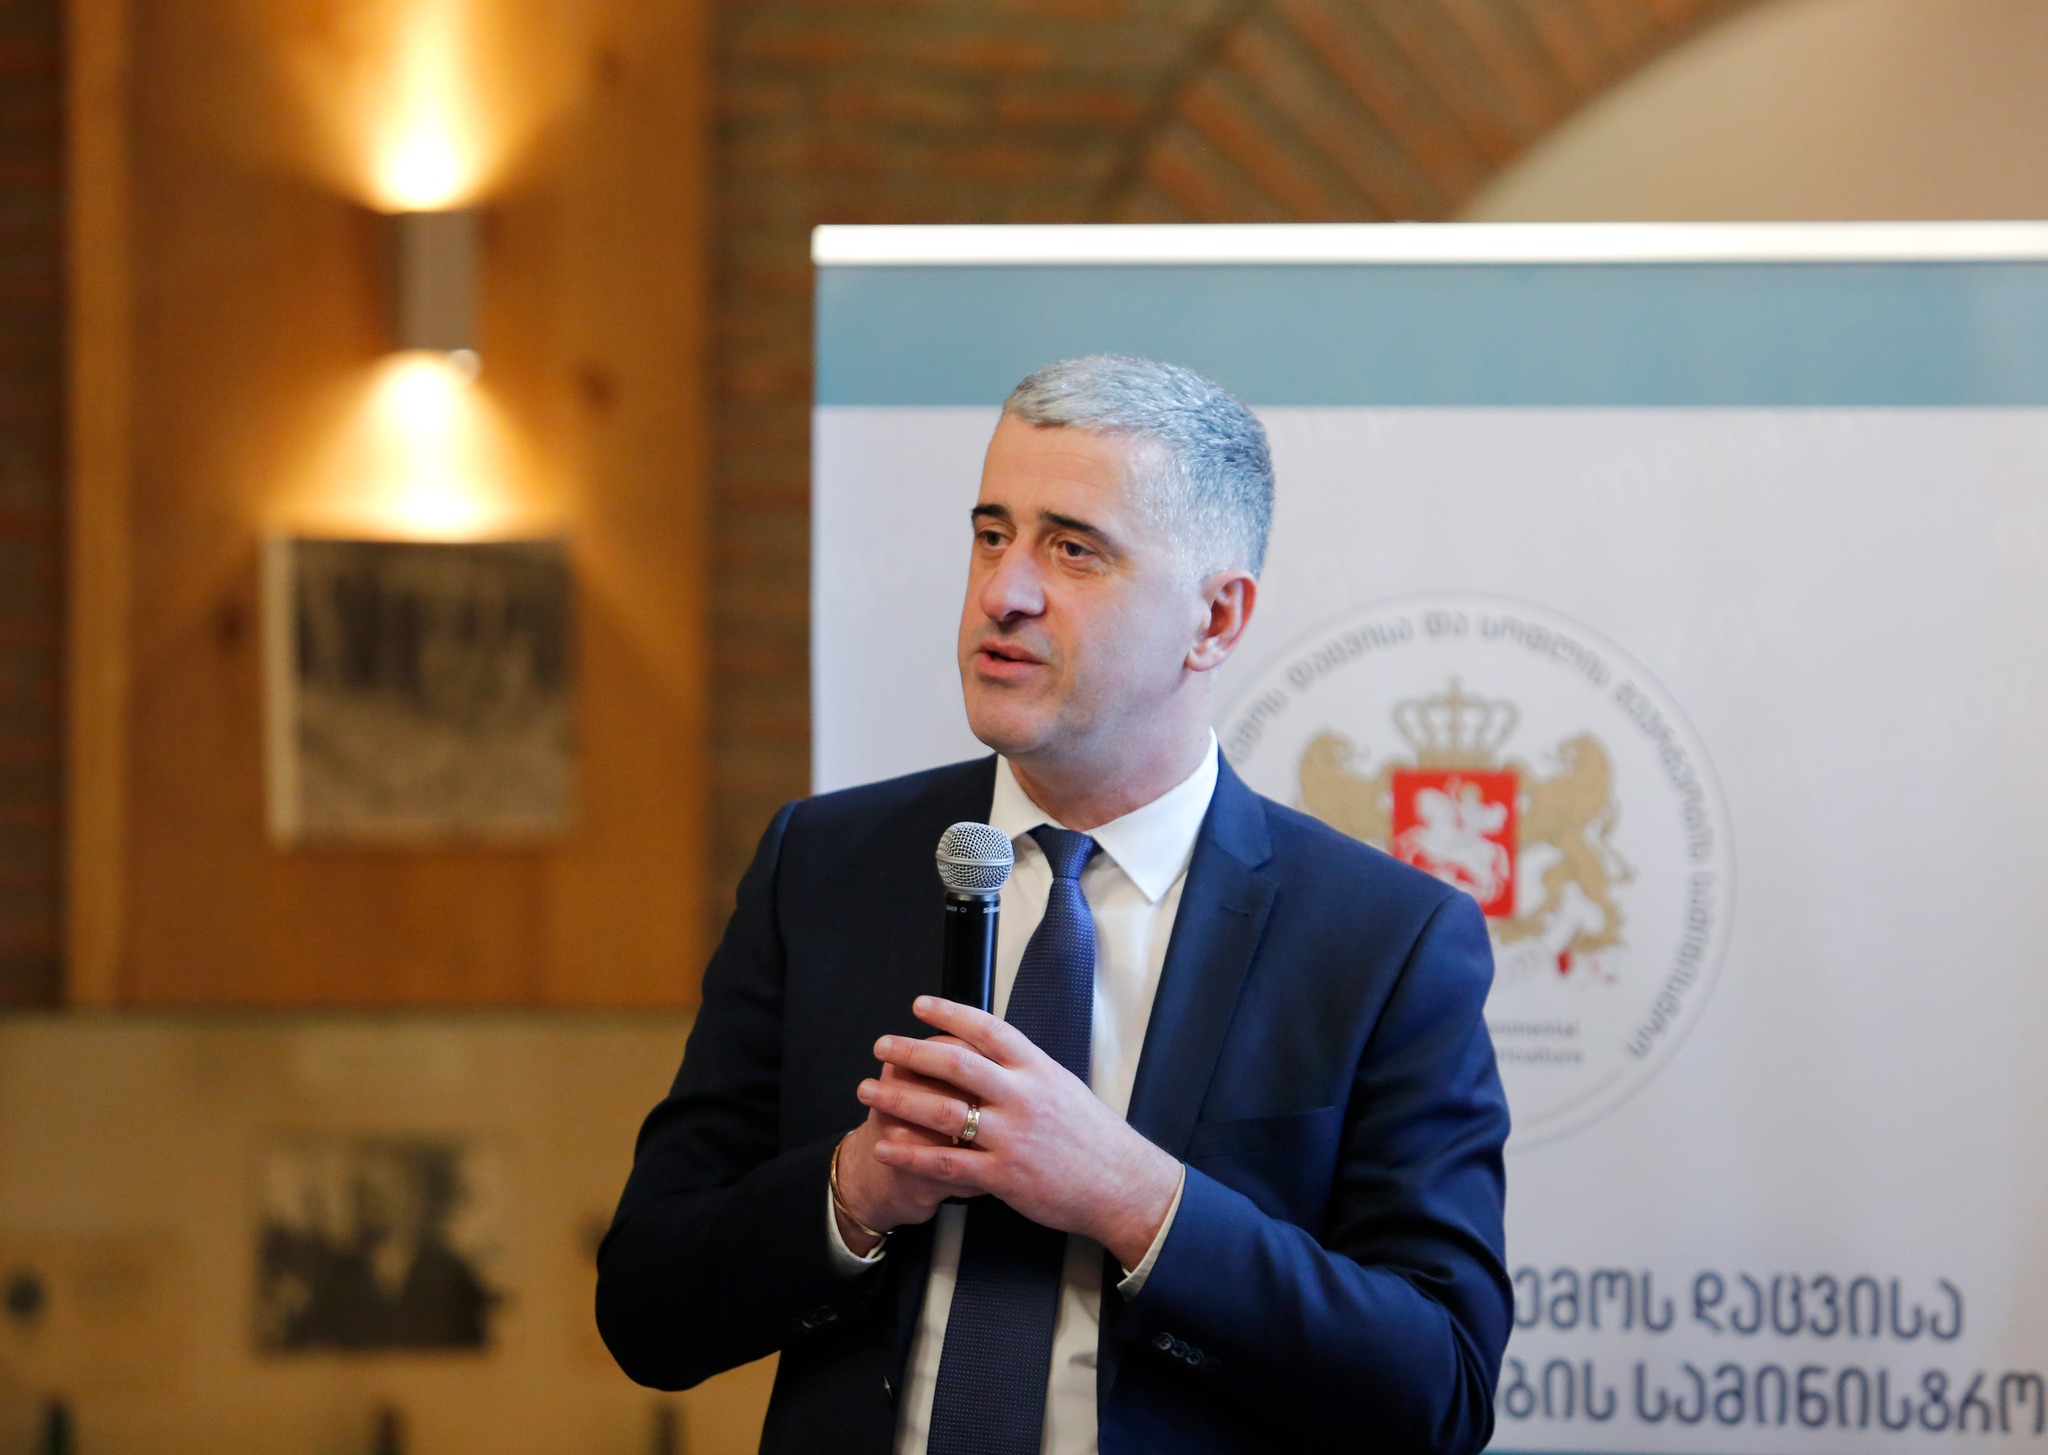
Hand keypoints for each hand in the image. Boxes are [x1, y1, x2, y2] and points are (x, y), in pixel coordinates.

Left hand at [860, 996, 1181, 1269]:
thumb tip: (988, 1049)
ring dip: (898, 1099)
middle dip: (911, 1052)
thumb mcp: (1063, 1087)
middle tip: (881, 1047)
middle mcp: (1023, 1096)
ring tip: (869, 1091)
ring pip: (942, 1111)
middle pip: (955, 1062)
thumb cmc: (1093, 1137)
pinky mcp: (1004, 1175)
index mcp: (1038, 1069)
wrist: (1122, 1185)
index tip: (919, 1006)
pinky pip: (946, 1163)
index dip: (949, 1013)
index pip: (987, 1028)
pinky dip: (910, 1154)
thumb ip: (1024, 1070)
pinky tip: (885, 1147)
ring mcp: (1012, 1136)